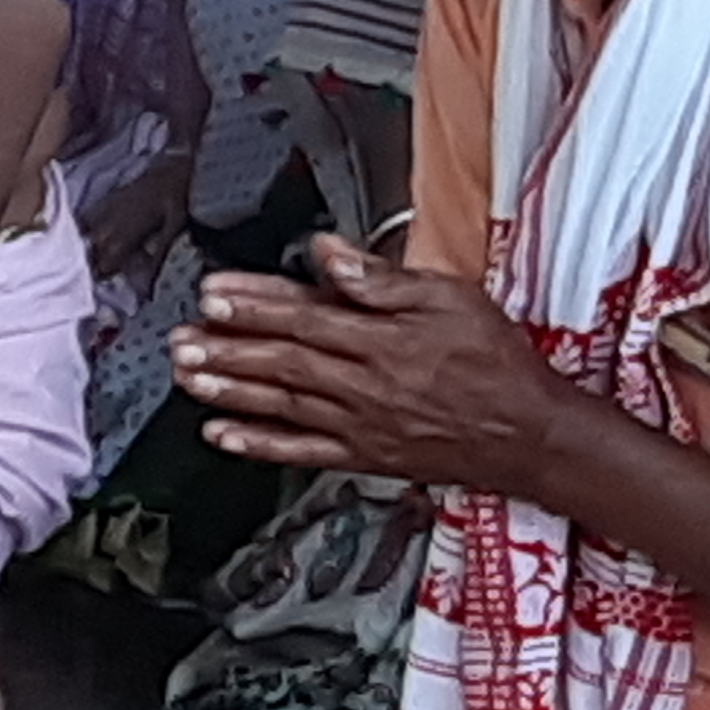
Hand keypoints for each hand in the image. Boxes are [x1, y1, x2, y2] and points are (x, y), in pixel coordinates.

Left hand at [171, 233, 584, 491]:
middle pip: (284, 362)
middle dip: (226, 349)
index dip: (253, 305)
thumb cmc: (495, 360)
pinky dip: (259, 444)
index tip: (212, 295)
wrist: (528, 433)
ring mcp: (362, 425)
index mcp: (384, 339)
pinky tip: (222, 435)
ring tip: (187, 378)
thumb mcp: (451, 299)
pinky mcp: (365, 455)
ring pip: (283, 405)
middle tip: (181, 341)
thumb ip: (383, 279)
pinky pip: (303, 452)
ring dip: (229, 391)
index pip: (304, 318)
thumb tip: (329, 254)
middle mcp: (365, 385)